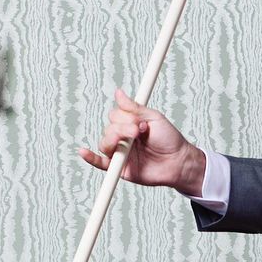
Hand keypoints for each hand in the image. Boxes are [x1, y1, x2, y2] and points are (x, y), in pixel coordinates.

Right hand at [77, 88, 206, 195]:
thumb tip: (118, 92)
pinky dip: (90, 158)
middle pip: (108, 128)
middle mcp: (122, 138)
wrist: (178, 162)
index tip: (141, 122)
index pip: (115, 116)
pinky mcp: (120, 168)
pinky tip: (83, 152)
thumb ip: (134, 107)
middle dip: (122, 128)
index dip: (124, 117)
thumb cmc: (169, 140)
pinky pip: (100, 163)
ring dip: (113, 139)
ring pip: (104, 143)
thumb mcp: (154, 118)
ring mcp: (120, 153)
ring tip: (130, 140)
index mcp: (130, 125)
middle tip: (138, 132)